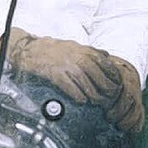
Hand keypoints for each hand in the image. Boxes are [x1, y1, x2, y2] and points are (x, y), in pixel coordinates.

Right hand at [2, 27, 143, 133]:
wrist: (31, 50)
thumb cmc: (53, 49)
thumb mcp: (74, 45)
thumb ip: (90, 50)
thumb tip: (107, 56)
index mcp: (83, 49)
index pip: (106, 64)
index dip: (113, 77)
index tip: (117, 85)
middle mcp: (77, 57)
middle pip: (99, 76)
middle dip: (106, 90)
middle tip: (108, 98)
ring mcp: (66, 66)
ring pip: (87, 85)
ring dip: (94, 96)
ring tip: (96, 101)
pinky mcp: (56, 75)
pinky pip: (72, 89)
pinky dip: (79, 97)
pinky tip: (81, 101)